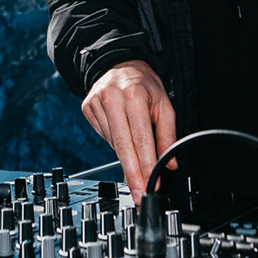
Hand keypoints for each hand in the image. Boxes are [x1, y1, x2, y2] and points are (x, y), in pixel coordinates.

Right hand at [80, 61, 177, 201]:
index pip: (141, 139)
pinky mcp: (87, 107)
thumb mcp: (164, 105)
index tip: (152, 184)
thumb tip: (170, 164)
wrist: (119, 63)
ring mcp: (96, 103)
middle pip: (122, 146)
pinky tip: (122, 132)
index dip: (147, 165)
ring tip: (136, 152)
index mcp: (134, 95)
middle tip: (138, 194)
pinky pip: (103, 135)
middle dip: (132, 174)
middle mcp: (112, 98)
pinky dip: (115, 141)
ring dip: (126, 156)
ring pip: (113, 143)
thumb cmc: (144, 85)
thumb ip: (167, 135)